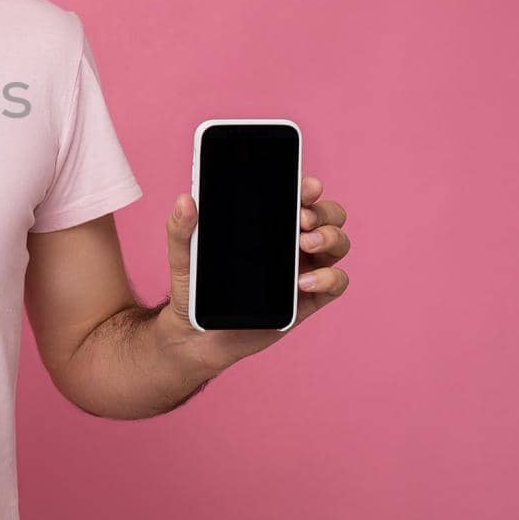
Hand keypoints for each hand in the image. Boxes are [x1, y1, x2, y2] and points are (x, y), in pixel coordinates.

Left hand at [160, 174, 351, 370]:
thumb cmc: (193, 286)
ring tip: (305, 244)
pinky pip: (337, 282)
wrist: (195, 332)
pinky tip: (303, 281)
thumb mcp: (183, 255)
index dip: (307, 187)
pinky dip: (329, 277)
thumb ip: (181, 228)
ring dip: (330, 237)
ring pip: (338, 243)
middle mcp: (291, 241)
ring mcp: (304, 268)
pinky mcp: (308, 299)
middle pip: (328, 215)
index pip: (297, 196)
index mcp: (267, 223)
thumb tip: (185, 200)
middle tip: (301, 219)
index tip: (304, 187)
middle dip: (323, 211)